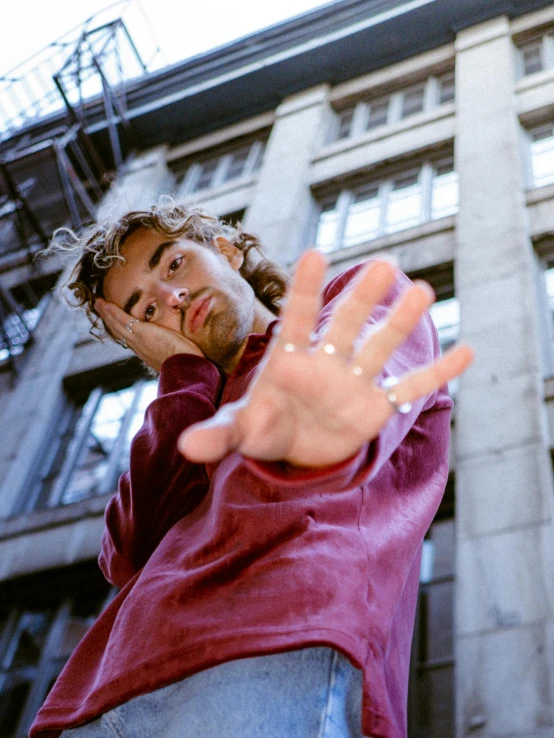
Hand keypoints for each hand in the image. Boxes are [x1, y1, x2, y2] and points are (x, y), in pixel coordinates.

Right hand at [95, 298, 204, 371]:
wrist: (187, 370)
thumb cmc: (189, 365)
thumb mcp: (178, 358)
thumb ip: (176, 352)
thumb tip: (183, 350)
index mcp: (147, 353)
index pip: (131, 340)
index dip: (122, 330)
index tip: (116, 324)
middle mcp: (140, 348)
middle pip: (120, 332)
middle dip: (110, 320)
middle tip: (101, 309)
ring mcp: (139, 340)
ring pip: (118, 325)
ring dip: (107, 313)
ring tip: (98, 303)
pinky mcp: (142, 333)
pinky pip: (124, 320)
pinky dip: (113, 312)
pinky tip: (105, 304)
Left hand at [178, 252, 472, 467]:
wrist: (294, 447)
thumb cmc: (264, 426)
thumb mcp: (239, 433)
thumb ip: (218, 436)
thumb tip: (187, 448)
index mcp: (289, 359)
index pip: (298, 319)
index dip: (306, 290)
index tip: (316, 254)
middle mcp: (325, 361)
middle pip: (346, 326)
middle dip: (362, 300)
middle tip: (383, 266)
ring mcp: (354, 381)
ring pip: (380, 348)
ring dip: (401, 323)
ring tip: (423, 292)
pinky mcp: (376, 405)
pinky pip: (410, 388)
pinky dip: (437, 373)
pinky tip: (467, 351)